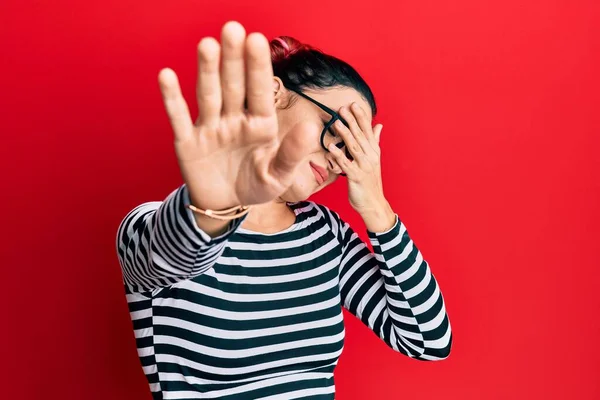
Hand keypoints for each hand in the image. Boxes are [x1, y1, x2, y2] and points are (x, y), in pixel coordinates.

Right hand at [157, 21, 311, 210]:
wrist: (225, 206)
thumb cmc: (255, 186)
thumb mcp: (278, 176)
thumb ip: (292, 153)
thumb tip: (312, 128)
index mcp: (260, 125)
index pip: (260, 91)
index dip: (258, 67)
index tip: (258, 39)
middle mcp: (234, 119)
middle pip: (234, 86)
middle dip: (233, 59)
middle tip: (233, 28)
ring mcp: (210, 128)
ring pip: (209, 95)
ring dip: (207, 71)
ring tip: (208, 44)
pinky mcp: (188, 142)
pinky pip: (180, 119)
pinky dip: (173, 99)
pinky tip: (167, 75)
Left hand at [327, 102, 387, 213]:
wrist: (373, 203)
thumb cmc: (370, 181)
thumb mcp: (374, 159)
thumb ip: (375, 141)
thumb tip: (379, 125)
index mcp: (374, 151)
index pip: (368, 130)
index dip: (361, 117)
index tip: (353, 104)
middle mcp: (371, 156)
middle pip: (360, 136)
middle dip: (352, 121)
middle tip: (343, 108)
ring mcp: (364, 166)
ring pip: (354, 147)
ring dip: (345, 134)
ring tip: (336, 122)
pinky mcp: (356, 177)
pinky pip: (346, 164)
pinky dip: (338, 155)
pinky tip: (331, 147)